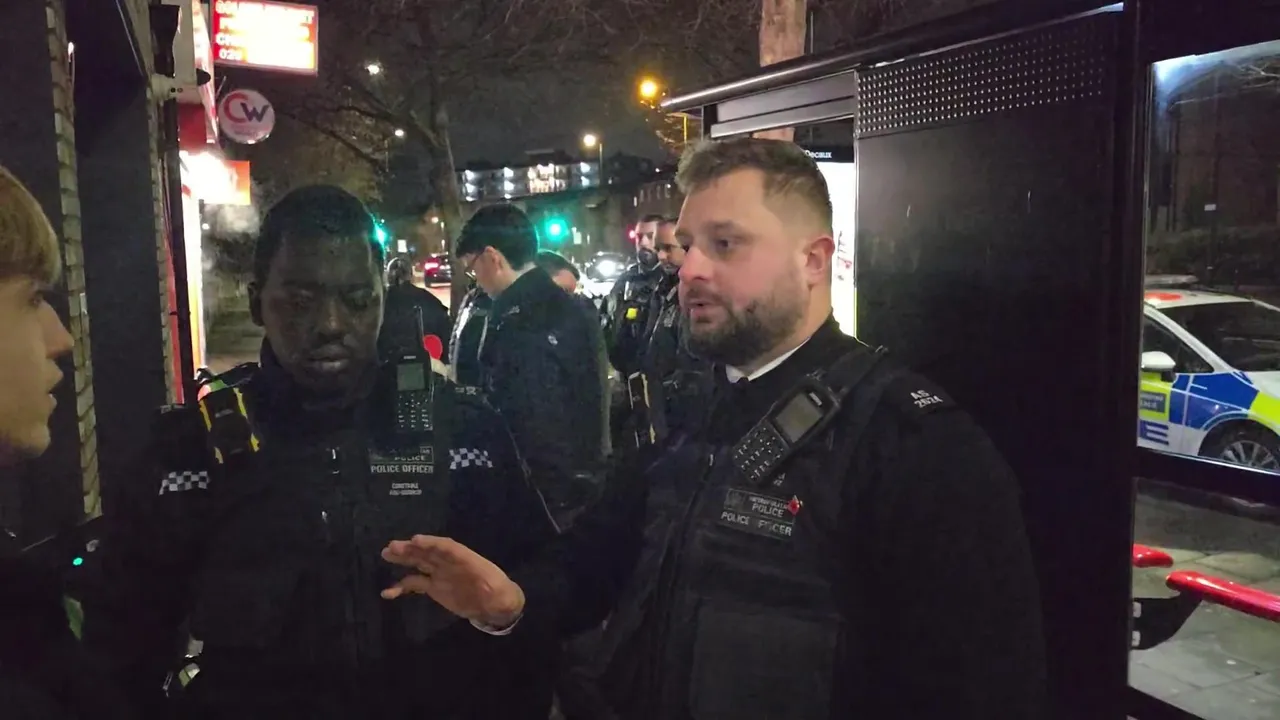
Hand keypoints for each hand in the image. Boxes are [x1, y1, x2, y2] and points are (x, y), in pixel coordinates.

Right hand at [380, 535, 524, 627]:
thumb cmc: (496, 591)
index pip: (446, 547)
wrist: (493, 603)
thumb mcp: (496, 587)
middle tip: (392, 546)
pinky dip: (401, 587)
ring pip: (418, 562)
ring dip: (403, 558)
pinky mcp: (433, 586)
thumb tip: (489, 587)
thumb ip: (489, 585)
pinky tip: (388, 592)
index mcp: (464, 557)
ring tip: (386, 554)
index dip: (431, 543)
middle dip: (411, 549)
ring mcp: (439, 573)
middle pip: (428, 552)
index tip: (415, 541)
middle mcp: (448, 562)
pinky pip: (414, 583)